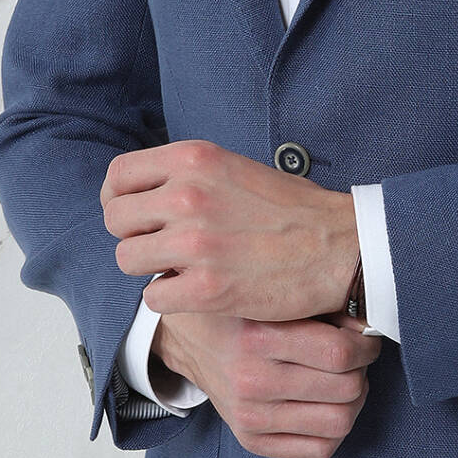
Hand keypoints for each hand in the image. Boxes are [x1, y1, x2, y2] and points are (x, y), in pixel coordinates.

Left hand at [100, 139, 358, 323]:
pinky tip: (196, 292)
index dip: (118, 199)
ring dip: (150, 269)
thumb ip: (189, 175)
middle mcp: (188, 194)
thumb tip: (145, 192)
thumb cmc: (292, 210)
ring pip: (127, 260)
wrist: (342, 246)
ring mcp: (194, 243)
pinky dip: (170, 299)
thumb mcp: (234, 167)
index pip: (118, 176)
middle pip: (116, 220)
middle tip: (162, 248)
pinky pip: (153, 298)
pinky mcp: (206, 288)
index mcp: (194, 158)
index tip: (135, 216)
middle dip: (134, 236)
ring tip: (181, 270)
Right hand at [152, 305, 382, 457]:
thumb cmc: (243, 309)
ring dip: (354, 400)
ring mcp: (250, 416)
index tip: (365, 337)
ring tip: (343, 379)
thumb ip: (320, 306)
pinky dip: (335, 428)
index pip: (339, 353)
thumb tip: (370, 327)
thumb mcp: (274, 294)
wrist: (190, 338)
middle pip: (346, 389)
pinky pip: (320, 450)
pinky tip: (326, 404)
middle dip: (362, 370)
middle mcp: (251, 381)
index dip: (366, 345)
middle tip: (355, 356)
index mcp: (257, 337)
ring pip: (340, 422)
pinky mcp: (251, 440)